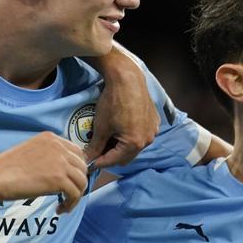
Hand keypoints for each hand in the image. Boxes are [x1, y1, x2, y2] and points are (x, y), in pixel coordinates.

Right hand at [0, 132, 87, 213]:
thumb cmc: (6, 169)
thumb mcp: (31, 152)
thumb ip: (48, 156)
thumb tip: (62, 172)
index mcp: (51, 138)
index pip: (77, 152)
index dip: (77, 168)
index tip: (70, 181)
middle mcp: (58, 147)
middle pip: (82, 166)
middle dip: (78, 182)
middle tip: (68, 195)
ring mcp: (60, 162)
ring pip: (82, 181)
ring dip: (76, 196)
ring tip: (64, 205)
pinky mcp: (58, 179)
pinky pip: (75, 194)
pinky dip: (71, 204)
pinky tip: (60, 209)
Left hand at [85, 53, 158, 168]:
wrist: (127, 79)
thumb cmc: (113, 102)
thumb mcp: (101, 127)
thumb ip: (95, 147)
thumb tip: (87, 159)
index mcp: (134, 143)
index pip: (113, 161)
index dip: (99, 162)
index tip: (89, 162)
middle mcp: (147, 140)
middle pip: (126, 157)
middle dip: (111, 155)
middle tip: (97, 149)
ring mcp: (153, 130)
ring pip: (135, 147)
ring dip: (122, 146)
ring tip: (109, 137)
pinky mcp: (154, 121)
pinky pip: (142, 135)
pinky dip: (131, 135)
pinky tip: (121, 126)